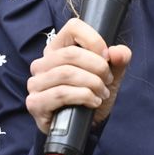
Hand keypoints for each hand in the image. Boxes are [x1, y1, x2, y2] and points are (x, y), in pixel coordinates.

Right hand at [25, 18, 131, 133]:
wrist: (83, 127)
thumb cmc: (91, 95)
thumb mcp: (110, 76)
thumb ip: (118, 61)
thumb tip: (118, 52)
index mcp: (57, 49)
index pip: (73, 27)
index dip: (94, 40)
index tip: (107, 57)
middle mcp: (42, 63)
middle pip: (71, 54)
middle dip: (97, 68)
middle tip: (108, 80)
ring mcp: (35, 83)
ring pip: (66, 73)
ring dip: (92, 84)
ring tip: (102, 93)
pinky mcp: (35, 102)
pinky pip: (60, 93)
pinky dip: (82, 96)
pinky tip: (92, 102)